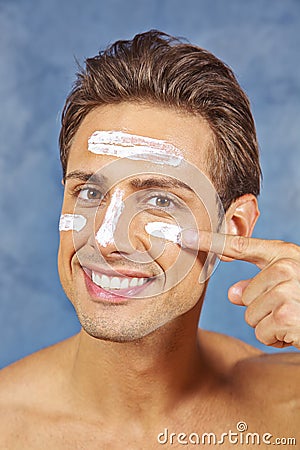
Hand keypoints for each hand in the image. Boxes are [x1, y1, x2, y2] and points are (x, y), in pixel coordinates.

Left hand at [181, 229, 299, 348]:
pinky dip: (276, 338)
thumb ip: (258, 282)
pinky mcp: (288, 314)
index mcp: (285, 254)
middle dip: (261, 309)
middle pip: (243, 295)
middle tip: (288, 309)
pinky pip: (261, 332)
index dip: (209, 241)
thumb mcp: (287, 286)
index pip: (239, 246)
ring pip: (250, 315)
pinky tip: (295, 332)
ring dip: (269, 325)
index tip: (185, 236)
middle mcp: (287, 267)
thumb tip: (233, 293)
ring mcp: (289, 290)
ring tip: (293, 320)